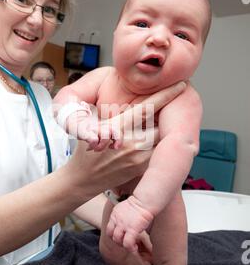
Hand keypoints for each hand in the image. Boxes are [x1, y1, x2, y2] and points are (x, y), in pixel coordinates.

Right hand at [67, 82, 185, 199]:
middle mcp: (132, 142)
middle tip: (178, 105)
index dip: (166, 94)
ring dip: (167, 130)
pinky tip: (161, 141)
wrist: (83, 179)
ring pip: (163, 138)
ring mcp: (139, 157)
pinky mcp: (143, 168)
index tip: (181, 84)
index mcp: (118, 127)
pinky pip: (159, 152)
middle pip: (162, 122)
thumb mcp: (95, 126)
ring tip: (169, 123)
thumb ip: (114, 113)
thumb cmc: (87, 150)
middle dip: (170, 114)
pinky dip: (162, 144)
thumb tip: (134, 99)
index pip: (147, 107)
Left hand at [106, 195, 153, 252]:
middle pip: (111, 235)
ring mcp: (123, 225)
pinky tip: (135, 248)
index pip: (109, 229)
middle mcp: (117, 220)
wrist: (144, 200)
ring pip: (117, 240)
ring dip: (123, 245)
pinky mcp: (132, 229)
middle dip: (118, 241)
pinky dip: (130, 248)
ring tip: (131, 246)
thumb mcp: (126, 208)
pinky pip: (127, 243)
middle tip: (126, 242)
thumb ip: (123, 216)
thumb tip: (127, 222)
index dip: (114, 235)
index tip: (122, 237)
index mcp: (115, 214)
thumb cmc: (140, 203)